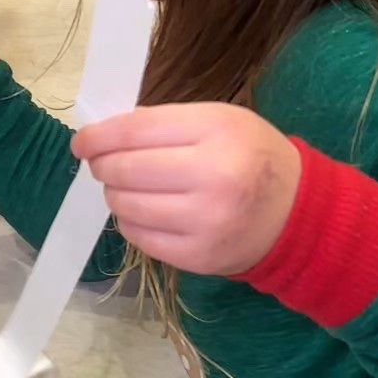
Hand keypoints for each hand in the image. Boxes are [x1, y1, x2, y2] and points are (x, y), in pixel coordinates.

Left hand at [71, 103, 302, 276]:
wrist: (296, 214)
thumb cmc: (252, 157)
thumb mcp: (221, 121)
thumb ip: (166, 123)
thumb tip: (104, 137)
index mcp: (218, 131)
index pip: (135, 131)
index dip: (99, 137)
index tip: (81, 142)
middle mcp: (213, 176)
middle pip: (124, 169)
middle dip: (104, 166)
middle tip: (104, 165)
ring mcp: (205, 221)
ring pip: (125, 205)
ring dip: (114, 195)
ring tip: (129, 188)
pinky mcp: (198, 256)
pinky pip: (139, 236)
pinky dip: (131, 221)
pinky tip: (145, 211)